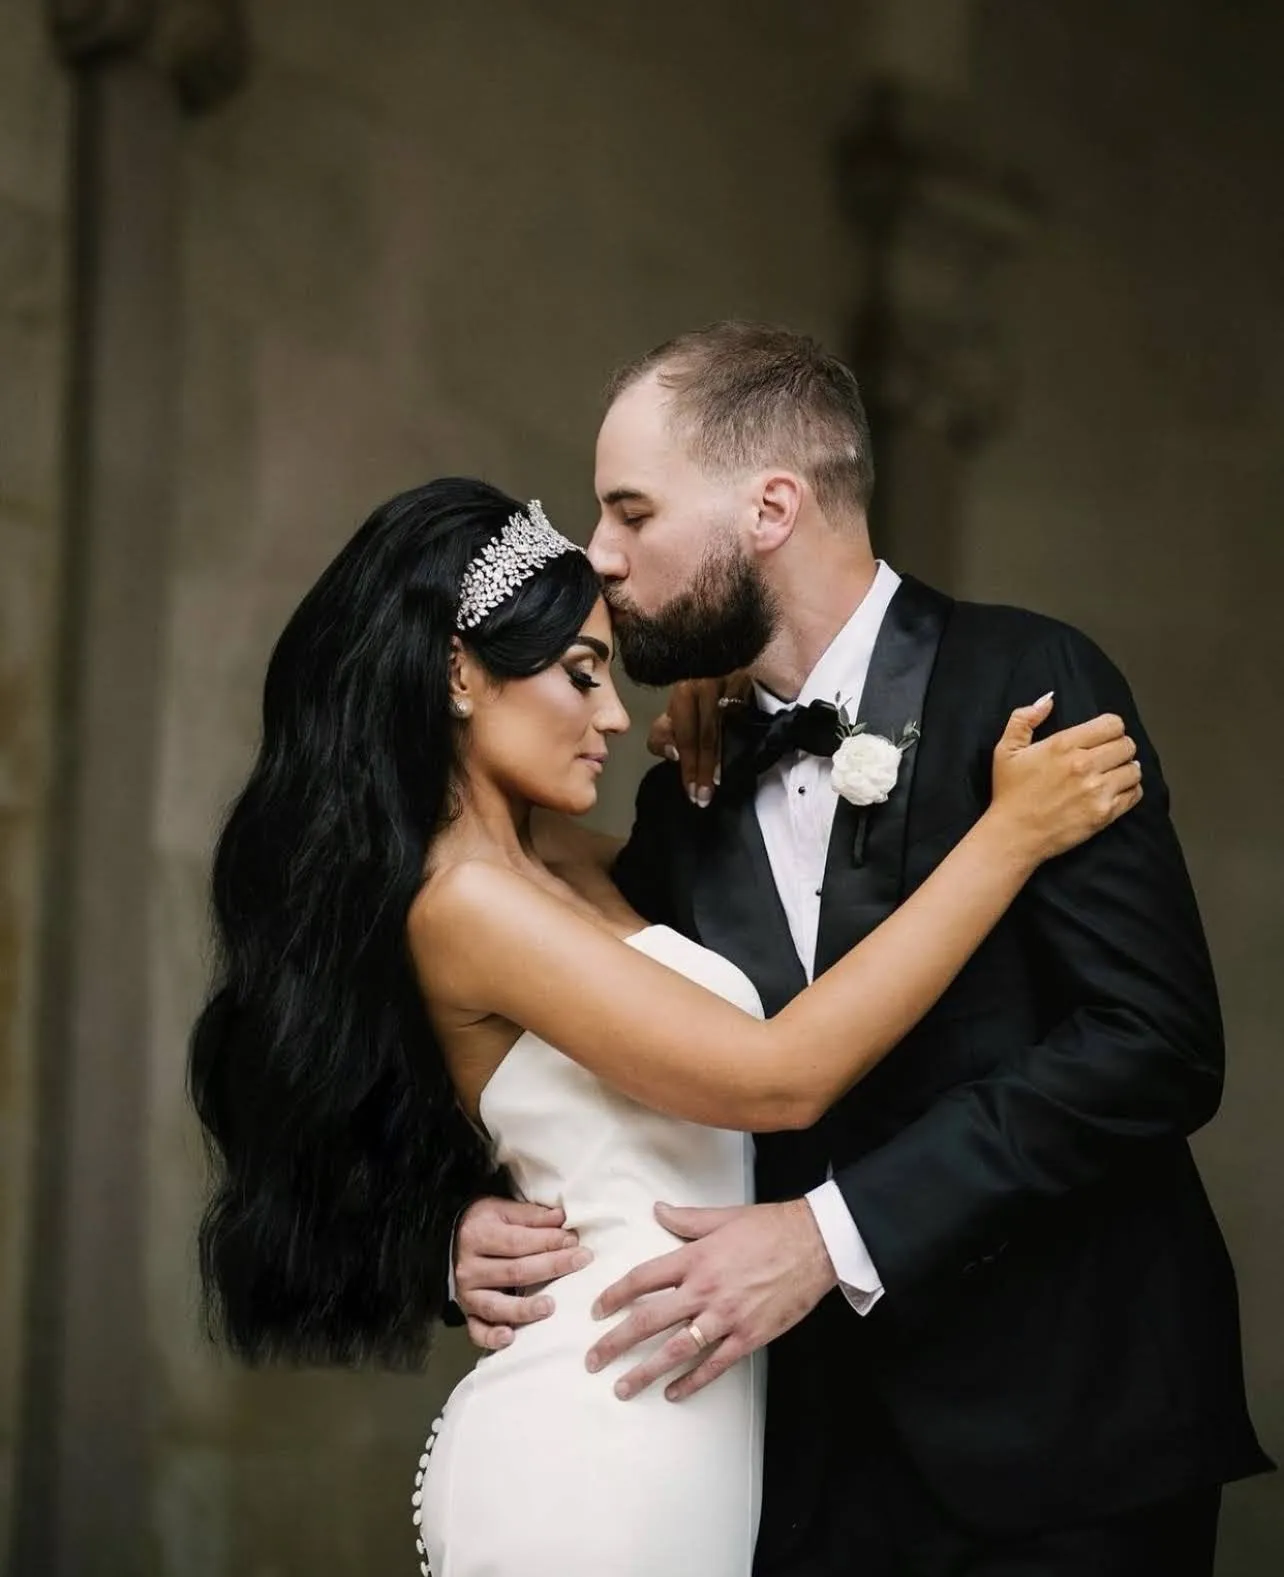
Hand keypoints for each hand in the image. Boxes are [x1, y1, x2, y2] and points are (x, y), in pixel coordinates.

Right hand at [453, 1197, 592, 1350]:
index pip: (518, 1242)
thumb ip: (530, 1215)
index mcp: (478, 1236)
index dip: (548, 1241)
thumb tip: (561, 1217)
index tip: (574, 1241)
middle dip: (551, 1266)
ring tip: (550, 1306)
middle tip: (580, 1262)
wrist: (446, 1241)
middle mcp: (470, 1267)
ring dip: (524, 1308)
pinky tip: (510, 1337)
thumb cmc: (482, 1224)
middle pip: (514, 1271)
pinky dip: (492, 1336)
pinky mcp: (466, 1313)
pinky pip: (476, 1330)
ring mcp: (467, 1294)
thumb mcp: (501, 1210)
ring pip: (496, 1305)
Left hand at [585, 1199, 836, 1400]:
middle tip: (592, 1360)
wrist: (815, 1244)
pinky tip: (673, 1393)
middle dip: (616, 1342)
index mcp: (695, 1258)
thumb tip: (657, 1209)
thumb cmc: (769, 1227)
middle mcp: (704, 1289)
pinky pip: (714, 1364)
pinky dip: (692, 1381)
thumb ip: (686, 1219)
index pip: (642, 1279)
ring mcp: (726, 1316)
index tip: (596, 1311)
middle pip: (649, 1320)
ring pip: (676, 1349)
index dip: (615, 1296)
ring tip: (622, 1388)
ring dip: (646, 1371)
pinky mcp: (749, 1336)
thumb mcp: (722, 1217)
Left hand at [646, 673, 752, 806]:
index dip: (689, 766)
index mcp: (685, 691)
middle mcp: (708, 684)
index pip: (687, 736)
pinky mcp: (750, 686)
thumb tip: (674, 755)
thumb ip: (663, 735)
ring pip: (728, 729)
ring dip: (722, 760)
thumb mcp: (671, 713)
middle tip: (704, 797)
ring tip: (718, 783)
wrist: (712, 662)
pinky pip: (745, 719)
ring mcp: (731, 684)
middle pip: (708, 736)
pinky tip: (739, 760)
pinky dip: (741, 742)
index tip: (692, 792)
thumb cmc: (692, 697)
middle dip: (705, 770)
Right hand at [988, 694, 1142, 862]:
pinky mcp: (1104, 813)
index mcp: (1063, 745)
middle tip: (1108, 757)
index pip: (1112, 724)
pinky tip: (1114, 792)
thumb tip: (1049, 699)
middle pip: (1127, 745)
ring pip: (1135, 769)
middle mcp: (1084, 765)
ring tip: (1112, 775)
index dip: (1110, 728)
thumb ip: (1024, 718)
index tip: (1102, 737)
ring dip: (1126, 770)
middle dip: (1119, 748)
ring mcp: (1097, 790)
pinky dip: (1129, 791)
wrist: (1013, 835)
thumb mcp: (1006, 750)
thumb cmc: (1009, 793)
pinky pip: (1135, 794)